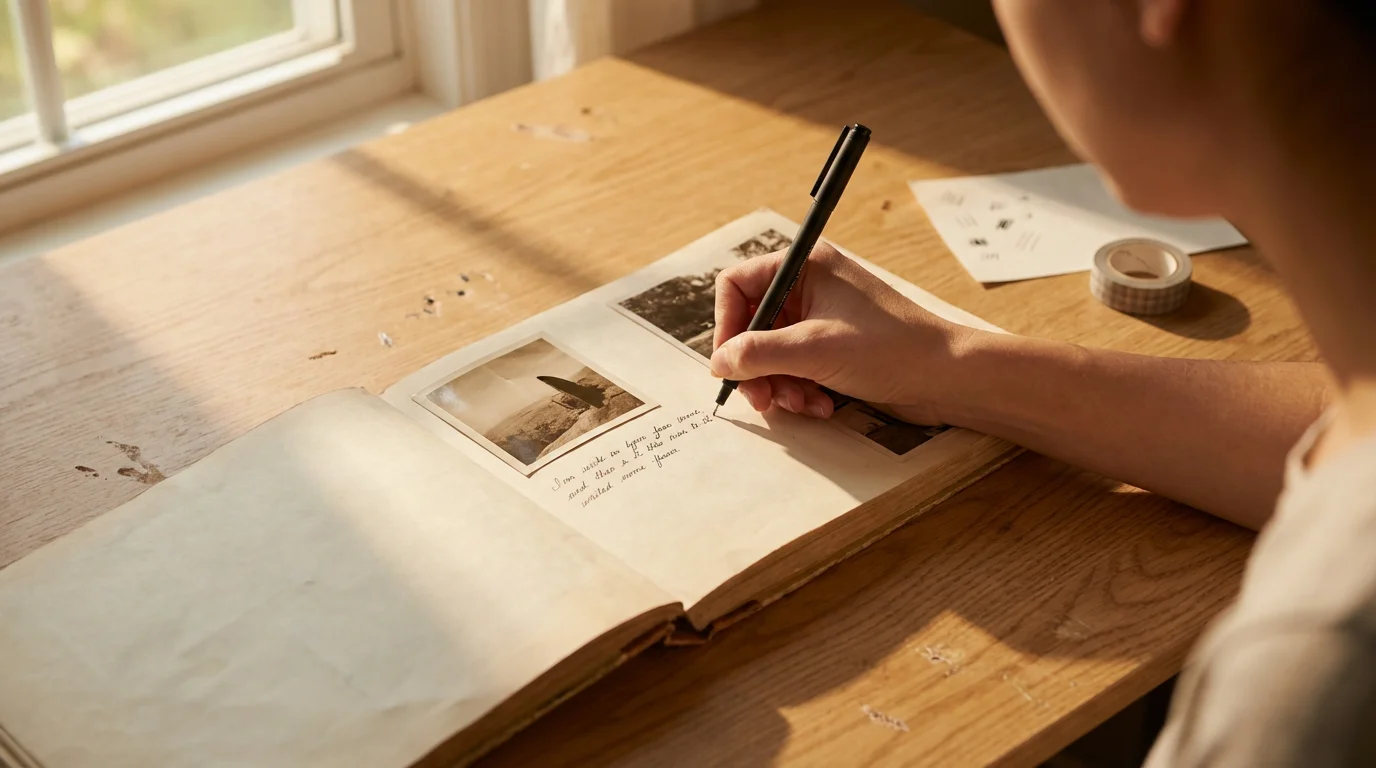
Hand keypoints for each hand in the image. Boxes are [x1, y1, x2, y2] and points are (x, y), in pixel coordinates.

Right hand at [710, 242, 974, 424]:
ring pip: (772, 352)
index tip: (730, 363)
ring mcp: (822, 318)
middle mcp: (810, 286)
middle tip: (761, 399)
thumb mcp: (813, 349)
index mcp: (805, 266)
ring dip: (779, 384)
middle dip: (755, 366)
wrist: (946, 377)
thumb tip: (719, 362)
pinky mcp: (833, 347)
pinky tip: (820, 405)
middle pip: (752, 325)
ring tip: (800, 404)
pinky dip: (800, 389)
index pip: (738, 285)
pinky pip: (795, 367)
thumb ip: (757, 353)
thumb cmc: (889, 348)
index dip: (727, 325)